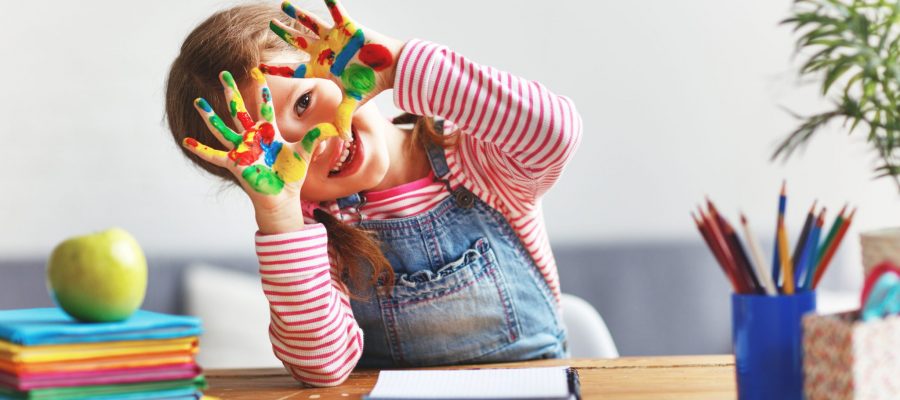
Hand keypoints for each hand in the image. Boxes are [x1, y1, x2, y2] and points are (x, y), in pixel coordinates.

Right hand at [182, 68, 336, 232]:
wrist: (283, 198)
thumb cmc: (291, 176)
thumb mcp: (305, 152)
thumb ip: (317, 138)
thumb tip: (336, 128)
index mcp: (269, 133)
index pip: (265, 107)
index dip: (262, 91)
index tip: (257, 73)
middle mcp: (253, 139)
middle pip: (240, 110)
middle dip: (232, 92)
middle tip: (223, 74)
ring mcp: (242, 150)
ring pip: (223, 128)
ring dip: (210, 116)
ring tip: (198, 102)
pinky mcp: (235, 164)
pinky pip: (214, 155)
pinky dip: (200, 149)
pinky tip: (186, 141)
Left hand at [260, 0, 403, 139]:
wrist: (391, 69)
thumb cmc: (372, 84)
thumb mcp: (353, 101)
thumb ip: (343, 117)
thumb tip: (342, 140)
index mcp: (323, 68)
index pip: (294, 70)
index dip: (277, 70)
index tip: (258, 68)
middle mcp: (325, 51)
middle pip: (298, 42)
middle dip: (283, 34)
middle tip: (269, 25)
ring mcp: (335, 37)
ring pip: (311, 24)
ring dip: (297, 15)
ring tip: (283, 5)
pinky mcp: (348, 26)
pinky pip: (336, 12)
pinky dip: (331, 3)